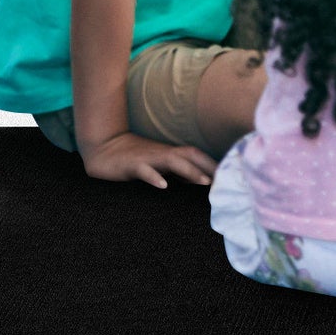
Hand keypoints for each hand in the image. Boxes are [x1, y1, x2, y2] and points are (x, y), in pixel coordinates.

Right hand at [78, 128, 215, 190]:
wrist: (103, 149)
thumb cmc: (135, 158)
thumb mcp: (160, 164)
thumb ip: (180, 171)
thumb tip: (201, 180)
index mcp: (170, 153)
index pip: (197, 154)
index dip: (214, 163)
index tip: (232, 175)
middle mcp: (162, 153)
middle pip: (190, 154)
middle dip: (209, 166)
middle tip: (226, 181)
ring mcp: (148, 158)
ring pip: (172, 161)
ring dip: (189, 171)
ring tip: (203, 182)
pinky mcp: (132, 165)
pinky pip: (144, 170)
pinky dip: (154, 177)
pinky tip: (163, 186)